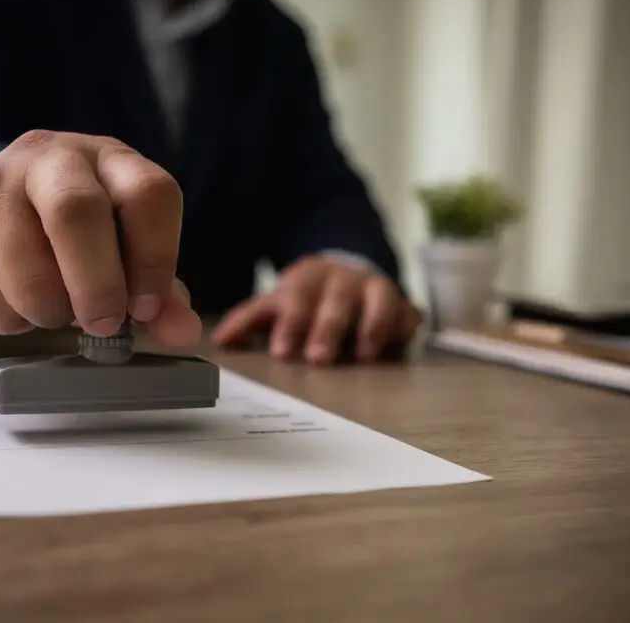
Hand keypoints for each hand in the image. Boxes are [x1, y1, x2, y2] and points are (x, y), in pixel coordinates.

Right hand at [0, 129, 200, 344]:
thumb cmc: (75, 233)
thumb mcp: (125, 246)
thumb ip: (161, 291)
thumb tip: (183, 331)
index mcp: (110, 160)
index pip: (148, 193)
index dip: (156, 259)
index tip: (147, 307)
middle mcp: (50, 158)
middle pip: (76, 213)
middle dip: (98, 287)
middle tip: (104, 325)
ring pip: (28, 269)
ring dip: (52, 312)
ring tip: (59, 308)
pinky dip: (11, 320)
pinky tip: (18, 302)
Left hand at [212, 255, 420, 363]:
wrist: (349, 271)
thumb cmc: (307, 297)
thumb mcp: (277, 304)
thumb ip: (250, 321)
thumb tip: (221, 341)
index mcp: (309, 276)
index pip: (298, 295)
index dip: (291, 322)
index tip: (281, 352)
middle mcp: (344, 277)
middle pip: (337, 297)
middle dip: (328, 327)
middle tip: (318, 358)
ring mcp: (376, 288)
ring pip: (379, 296)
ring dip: (372, 324)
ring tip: (363, 355)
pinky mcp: (403, 305)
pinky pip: (408, 312)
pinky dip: (402, 327)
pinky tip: (394, 348)